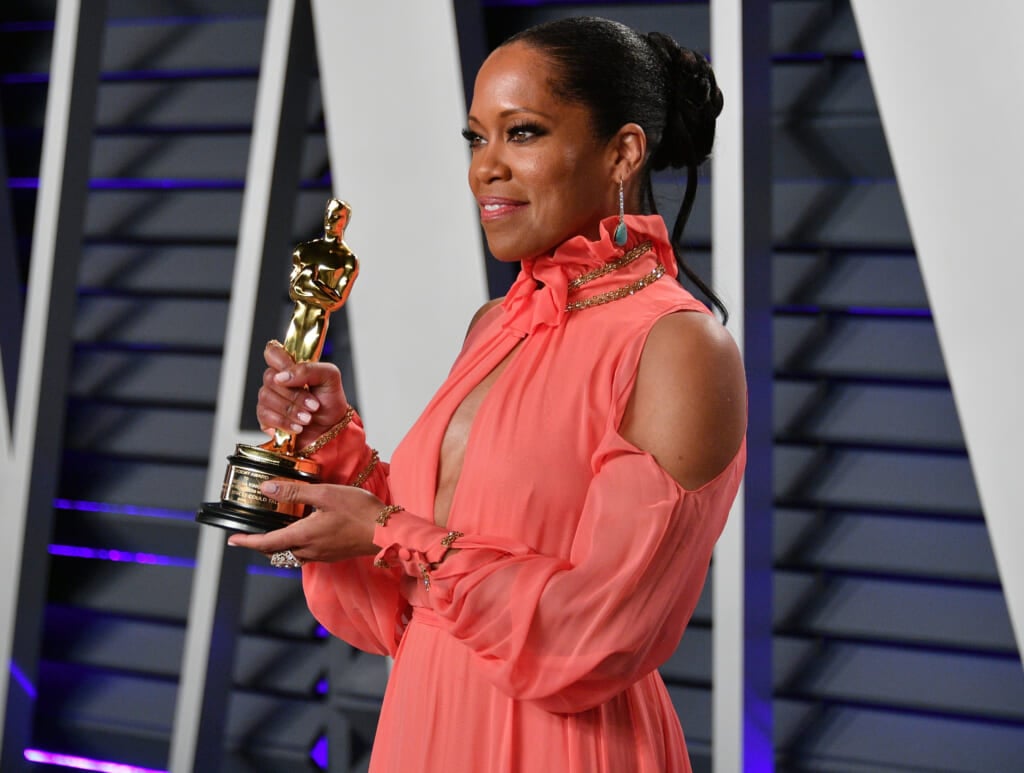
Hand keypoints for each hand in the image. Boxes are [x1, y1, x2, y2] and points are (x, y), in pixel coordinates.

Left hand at [227, 480, 380, 563]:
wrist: (387, 531)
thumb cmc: (360, 511)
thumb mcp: (324, 494)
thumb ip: (294, 492)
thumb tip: (267, 488)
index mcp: (303, 535)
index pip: (266, 543)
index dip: (247, 542)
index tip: (232, 539)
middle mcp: (309, 550)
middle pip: (276, 552)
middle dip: (260, 545)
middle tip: (249, 536)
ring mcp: (322, 555)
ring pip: (291, 554)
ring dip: (279, 546)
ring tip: (274, 533)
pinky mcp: (333, 554)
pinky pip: (306, 554)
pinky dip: (296, 546)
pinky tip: (303, 533)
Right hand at [257, 340, 349, 447]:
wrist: (332, 428)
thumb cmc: (330, 401)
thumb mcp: (330, 377)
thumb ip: (309, 369)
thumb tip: (282, 376)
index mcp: (291, 366)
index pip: (272, 352)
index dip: (280, 361)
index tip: (294, 373)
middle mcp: (277, 380)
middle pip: (270, 378)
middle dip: (295, 395)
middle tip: (314, 405)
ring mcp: (269, 398)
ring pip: (266, 397)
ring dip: (291, 410)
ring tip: (308, 418)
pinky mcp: (265, 417)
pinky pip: (265, 415)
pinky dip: (284, 422)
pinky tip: (298, 426)